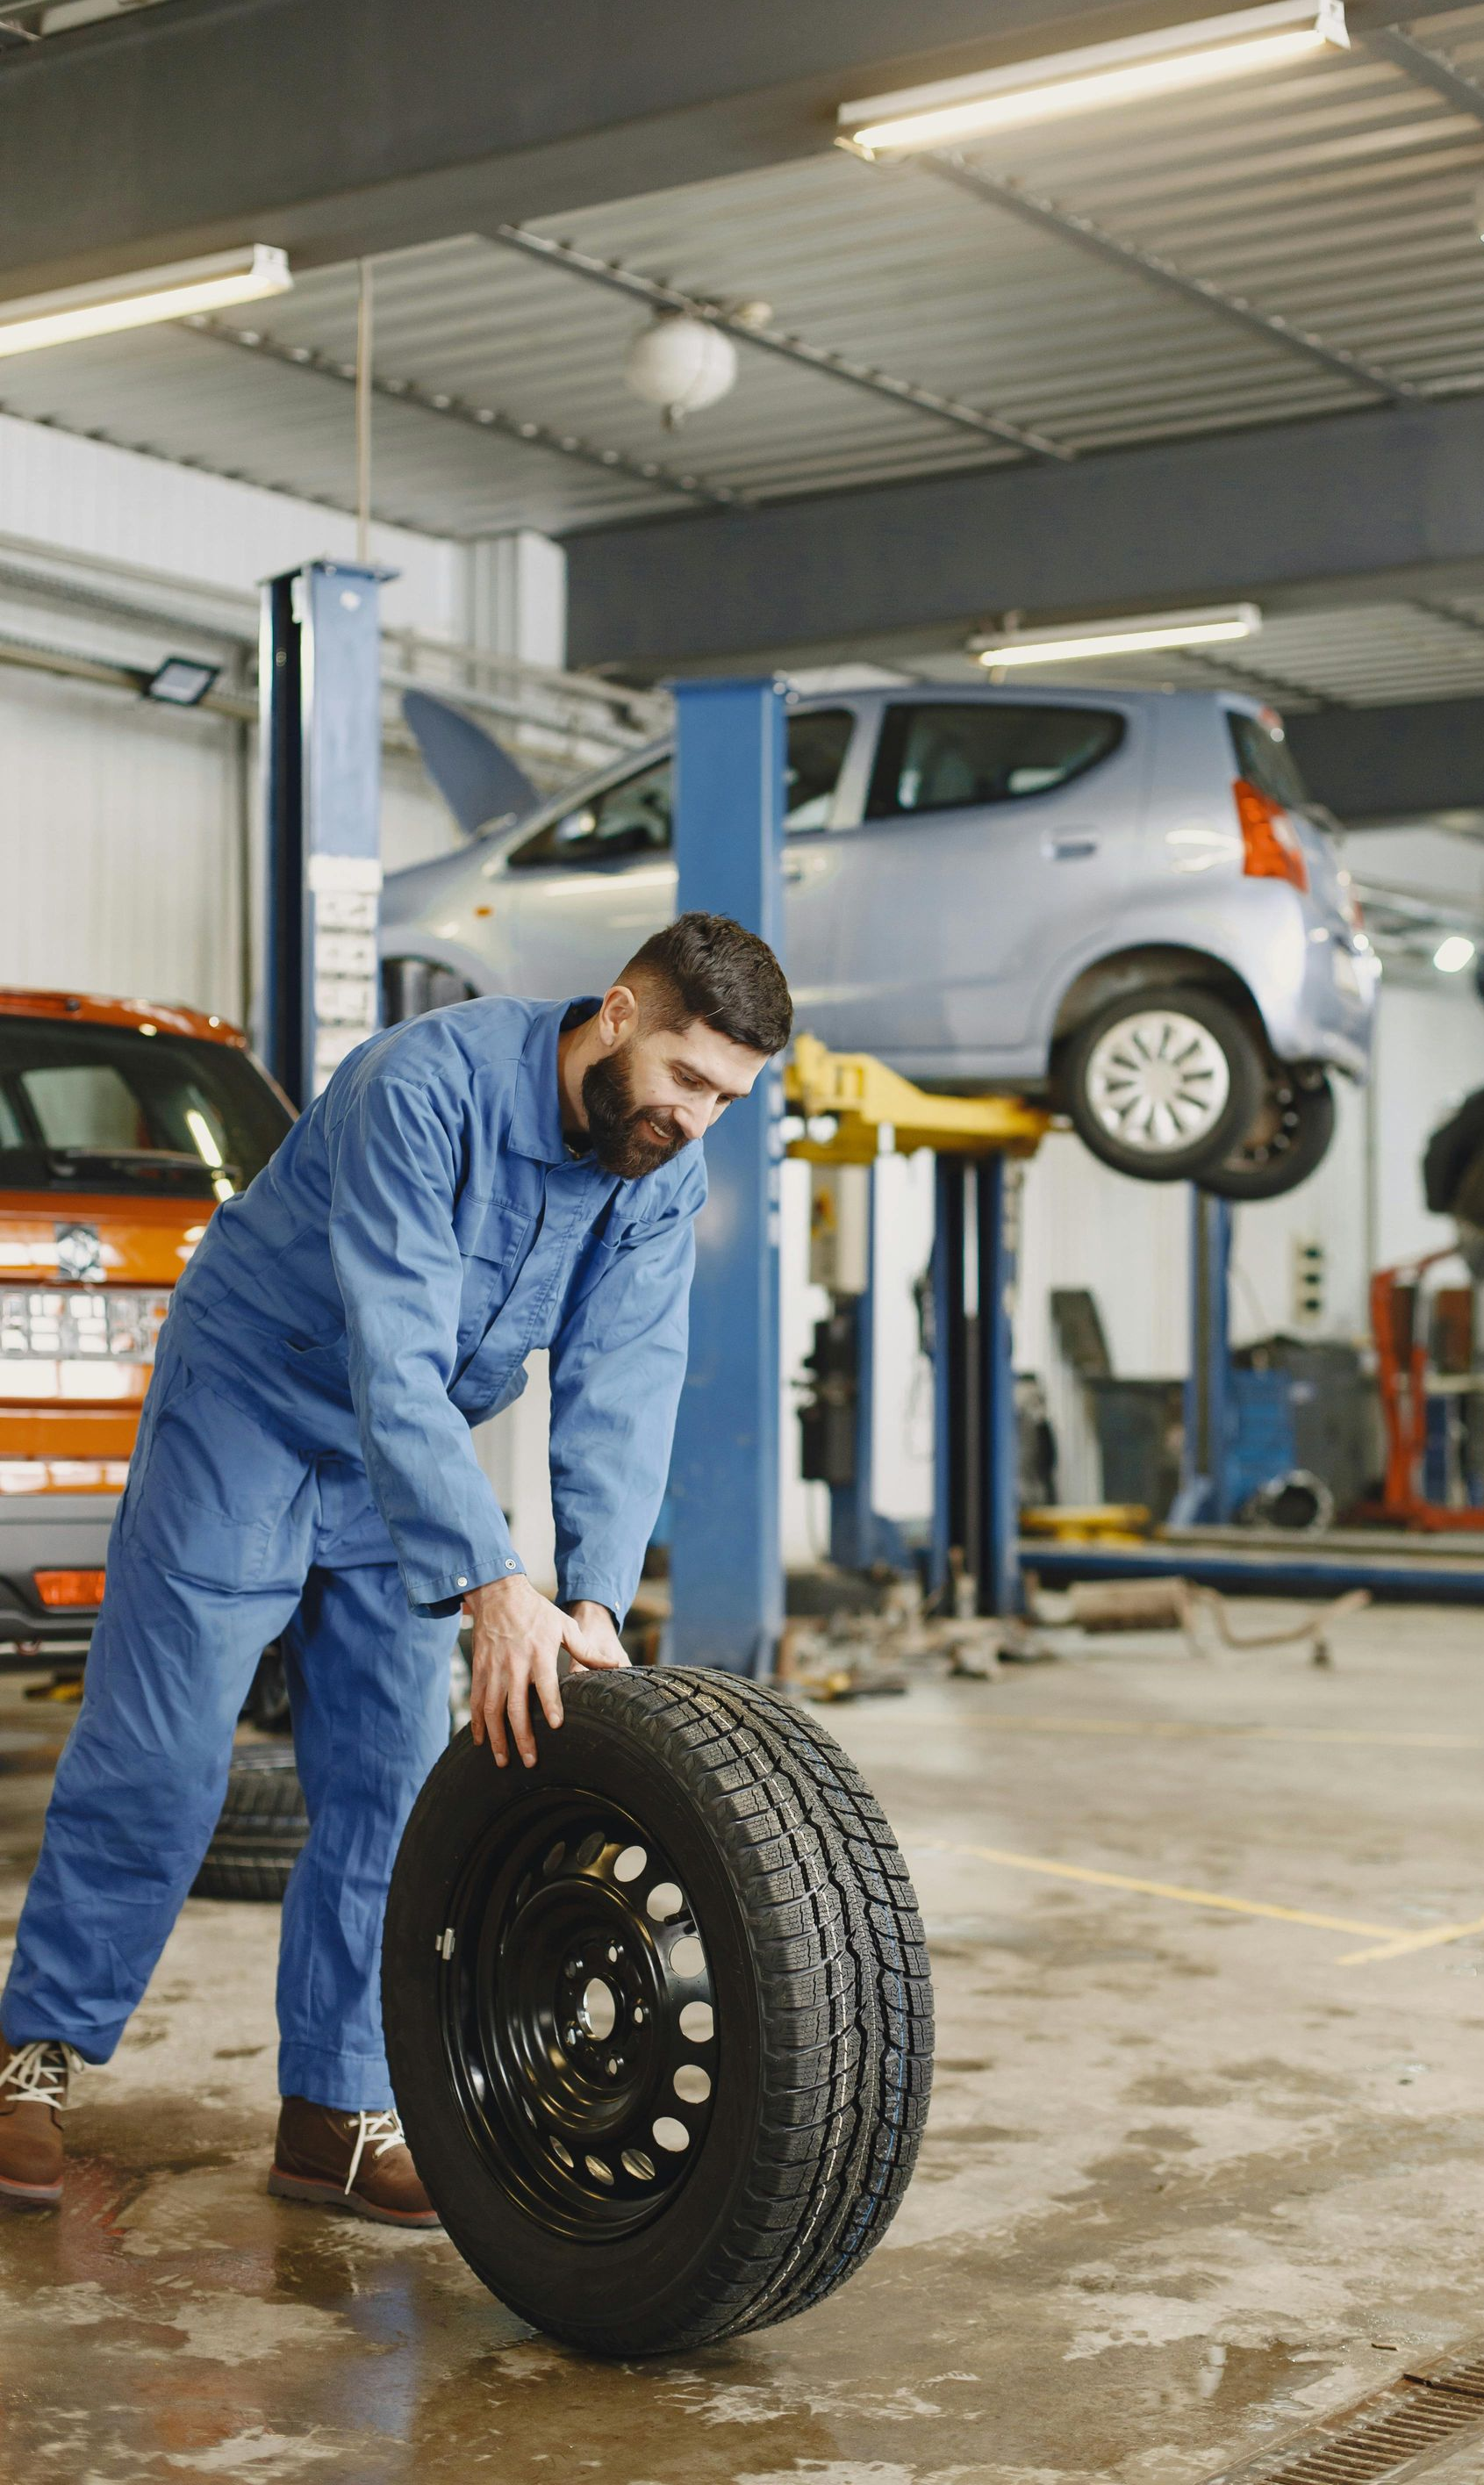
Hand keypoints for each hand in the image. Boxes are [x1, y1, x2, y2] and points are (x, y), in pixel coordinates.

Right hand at [462, 1577, 623, 1767]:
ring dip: (497, 1737)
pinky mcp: (479, 1669)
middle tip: (530, 1761)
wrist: (498, 1594)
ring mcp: (493, 1668)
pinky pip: (476, 1700)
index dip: (550, 1704)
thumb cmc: (535, 1611)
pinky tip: (481, 1741)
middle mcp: (514, 1664)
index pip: (545, 1683)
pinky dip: (477, 1723)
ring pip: (492, 1709)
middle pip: (516, 1706)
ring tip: (503, 1760)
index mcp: (539, 1653)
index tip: (556, 1726)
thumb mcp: (564, 1625)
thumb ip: (586, 1649)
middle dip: (522, 1736)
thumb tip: (614, 1664)